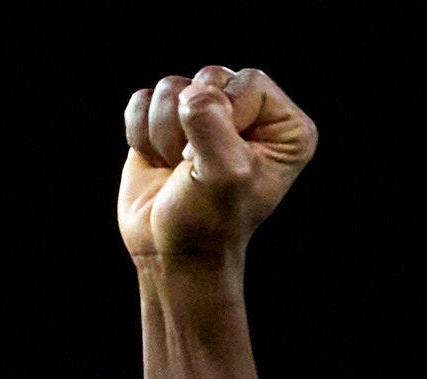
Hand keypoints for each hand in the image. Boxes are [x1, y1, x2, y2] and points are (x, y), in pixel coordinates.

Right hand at [118, 65, 316, 267]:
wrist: (170, 253)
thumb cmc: (208, 223)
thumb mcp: (223, 175)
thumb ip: (212, 124)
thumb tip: (188, 94)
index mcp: (284, 126)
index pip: (248, 81)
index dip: (226, 115)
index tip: (220, 160)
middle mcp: (249, 113)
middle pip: (208, 76)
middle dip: (190, 126)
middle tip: (194, 167)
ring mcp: (207, 115)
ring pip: (170, 88)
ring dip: (165, 135)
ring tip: (178, 169)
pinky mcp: (168, 123)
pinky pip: (142, 101)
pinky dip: (141, 136)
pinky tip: (159, 164)